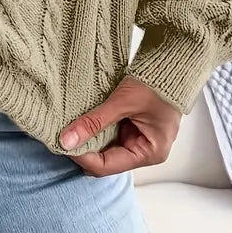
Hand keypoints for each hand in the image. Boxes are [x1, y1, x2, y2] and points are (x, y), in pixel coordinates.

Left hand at [58, 76, 181, 175]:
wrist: (169, 66)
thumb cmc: (155, 85)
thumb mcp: (122, 103)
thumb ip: (94, 121)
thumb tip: (67, 140)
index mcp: (149, 153)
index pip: (108, 166)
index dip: (83, 157)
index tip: (63, 144)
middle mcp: (144, 152)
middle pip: (106, 161)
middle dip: (84, 151)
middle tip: (62, 137)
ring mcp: (138, 141)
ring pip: (105, 149)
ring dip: (89, 141)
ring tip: (69, 130)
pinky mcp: (132, 130)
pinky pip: (109, 137)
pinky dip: (96, 132)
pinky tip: (82, 124)